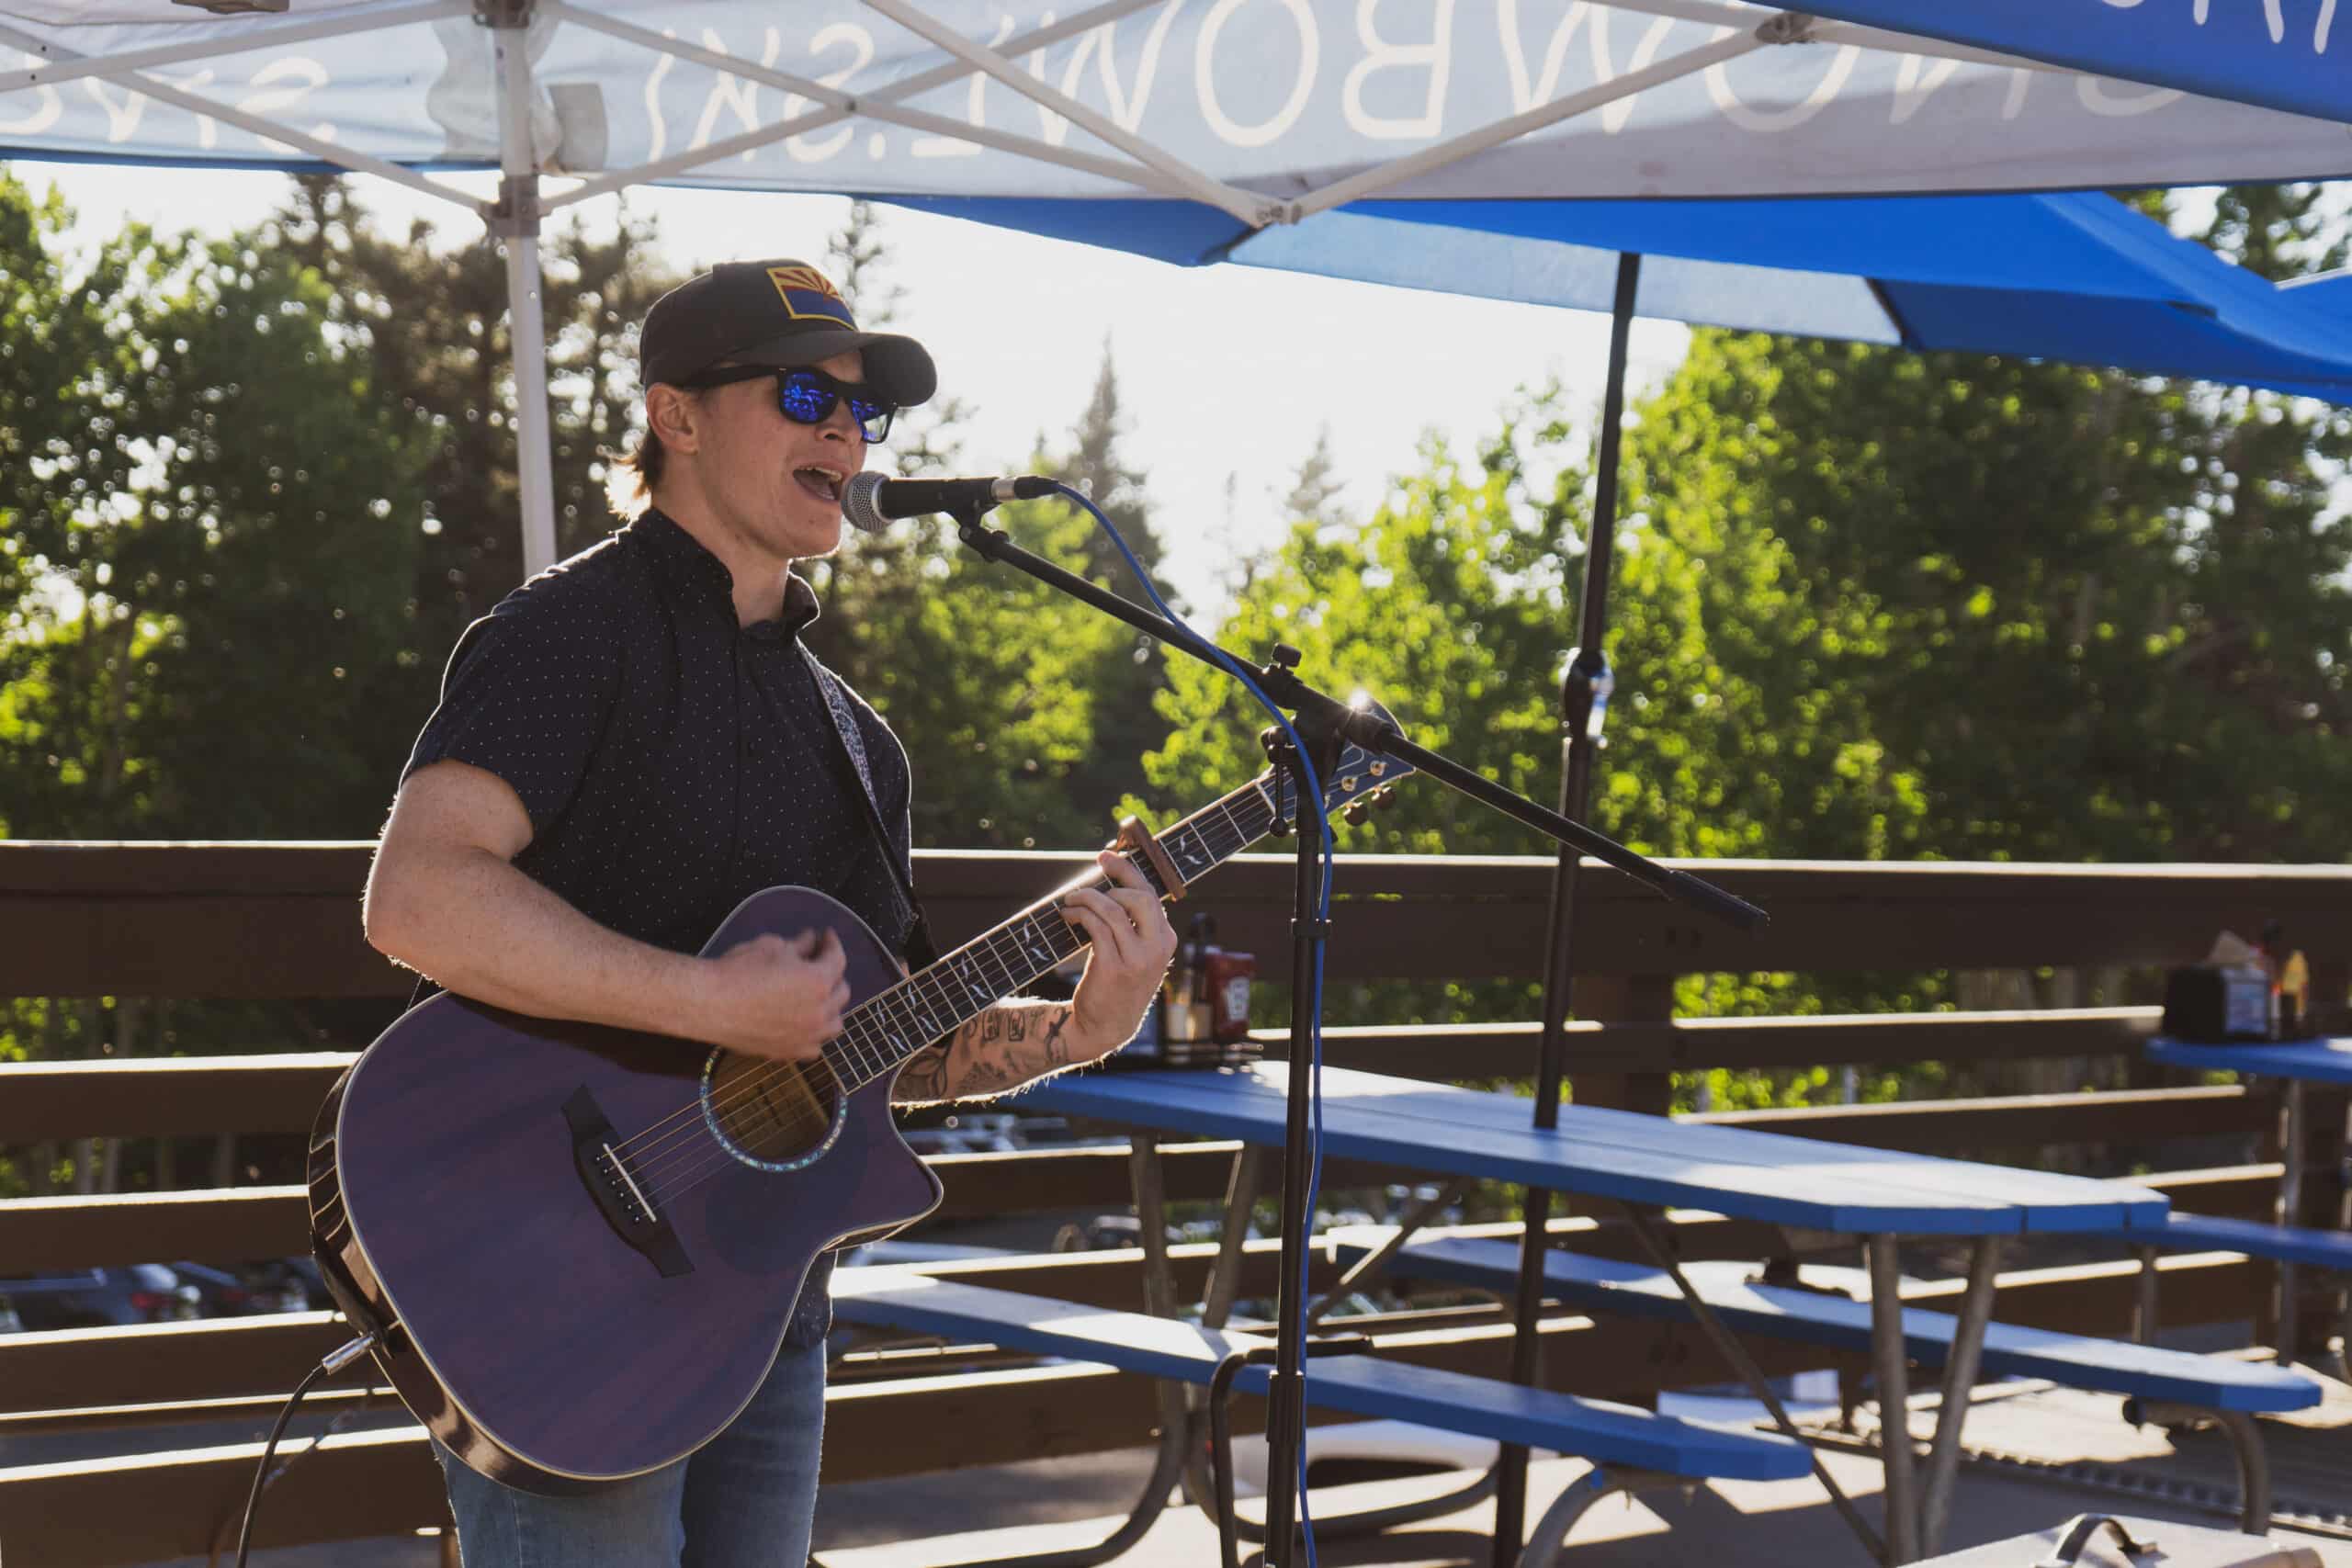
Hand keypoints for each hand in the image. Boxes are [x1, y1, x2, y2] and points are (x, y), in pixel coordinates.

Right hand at [698, 926, 850, 1060]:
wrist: (708, 1003)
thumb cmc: (738, 971)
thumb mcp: (771, 947)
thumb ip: (798, 945)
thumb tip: (810, 940)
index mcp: (818, 982)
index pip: (837, 959)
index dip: (832, 943)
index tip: (825, 936)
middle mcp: (819, 1012)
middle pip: (841, 992)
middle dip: (833, 973)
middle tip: (818, 962)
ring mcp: (806, 1036)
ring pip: (834, 1023)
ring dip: (830, 1006)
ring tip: (817, 996)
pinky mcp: (789, 1052)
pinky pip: (814, 1046)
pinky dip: (814, 1034)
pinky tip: (805, 1024)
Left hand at [1060, 851, 1177, 1056]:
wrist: (1104, 1026)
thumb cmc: (1117, 983)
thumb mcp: (1137, 954)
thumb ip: (1133, 924)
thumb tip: (1112, 881)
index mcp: (1166, 940)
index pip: (1151, 895)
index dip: (1128, 871)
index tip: (1107, 856)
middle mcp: (1156, 948)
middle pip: (1138, 898)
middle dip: (1113, 878)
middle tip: (1090, 873)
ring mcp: (1136, 959)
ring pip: (1112, 910)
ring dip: (1087, 898)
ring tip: (1070, 900)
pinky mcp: (1113, 968)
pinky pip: (1095, 927)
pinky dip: (1079, 915)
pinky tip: (1068, 916)